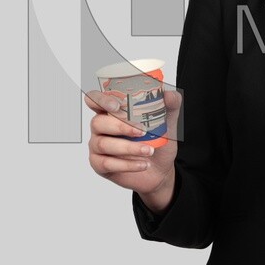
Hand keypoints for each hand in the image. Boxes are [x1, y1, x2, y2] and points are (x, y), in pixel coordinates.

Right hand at [83, 87, 179, 211]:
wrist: (160, 169)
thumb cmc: (157, 142)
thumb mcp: (167, 122)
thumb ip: (170, 106)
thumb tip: (169, 95)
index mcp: (112, 111)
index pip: (95, 99)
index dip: (100, 100)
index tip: (116, 106)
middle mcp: (101, 127)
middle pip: (97, 122)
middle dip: (121, 127)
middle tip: (142, 131)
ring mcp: (97, 146)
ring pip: (103, 144)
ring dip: (128, 148)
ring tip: (149, 150)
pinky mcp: (99, 164)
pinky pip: (107, 163)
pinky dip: (127, 164)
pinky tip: (143, 164)